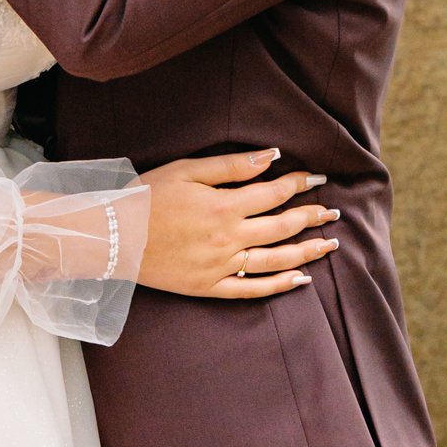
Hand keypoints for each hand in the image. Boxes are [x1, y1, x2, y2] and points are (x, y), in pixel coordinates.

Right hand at [136, 150, 339, 301]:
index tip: (318, 178)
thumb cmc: (147, 197)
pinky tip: (300, 280)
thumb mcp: (187, 170)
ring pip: (276, 261)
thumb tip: (272, 157)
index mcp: (225, 206)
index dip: (299, 184)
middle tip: (334, 213)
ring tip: (329, 245)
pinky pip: (252, 290)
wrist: (112, 237)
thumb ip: (232, 166)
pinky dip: (279, 286)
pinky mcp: (209, 287)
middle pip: (283, 227)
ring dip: (307, 252)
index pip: (274, 193)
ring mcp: (221, 266)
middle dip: (312, 217)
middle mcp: (229, 238)